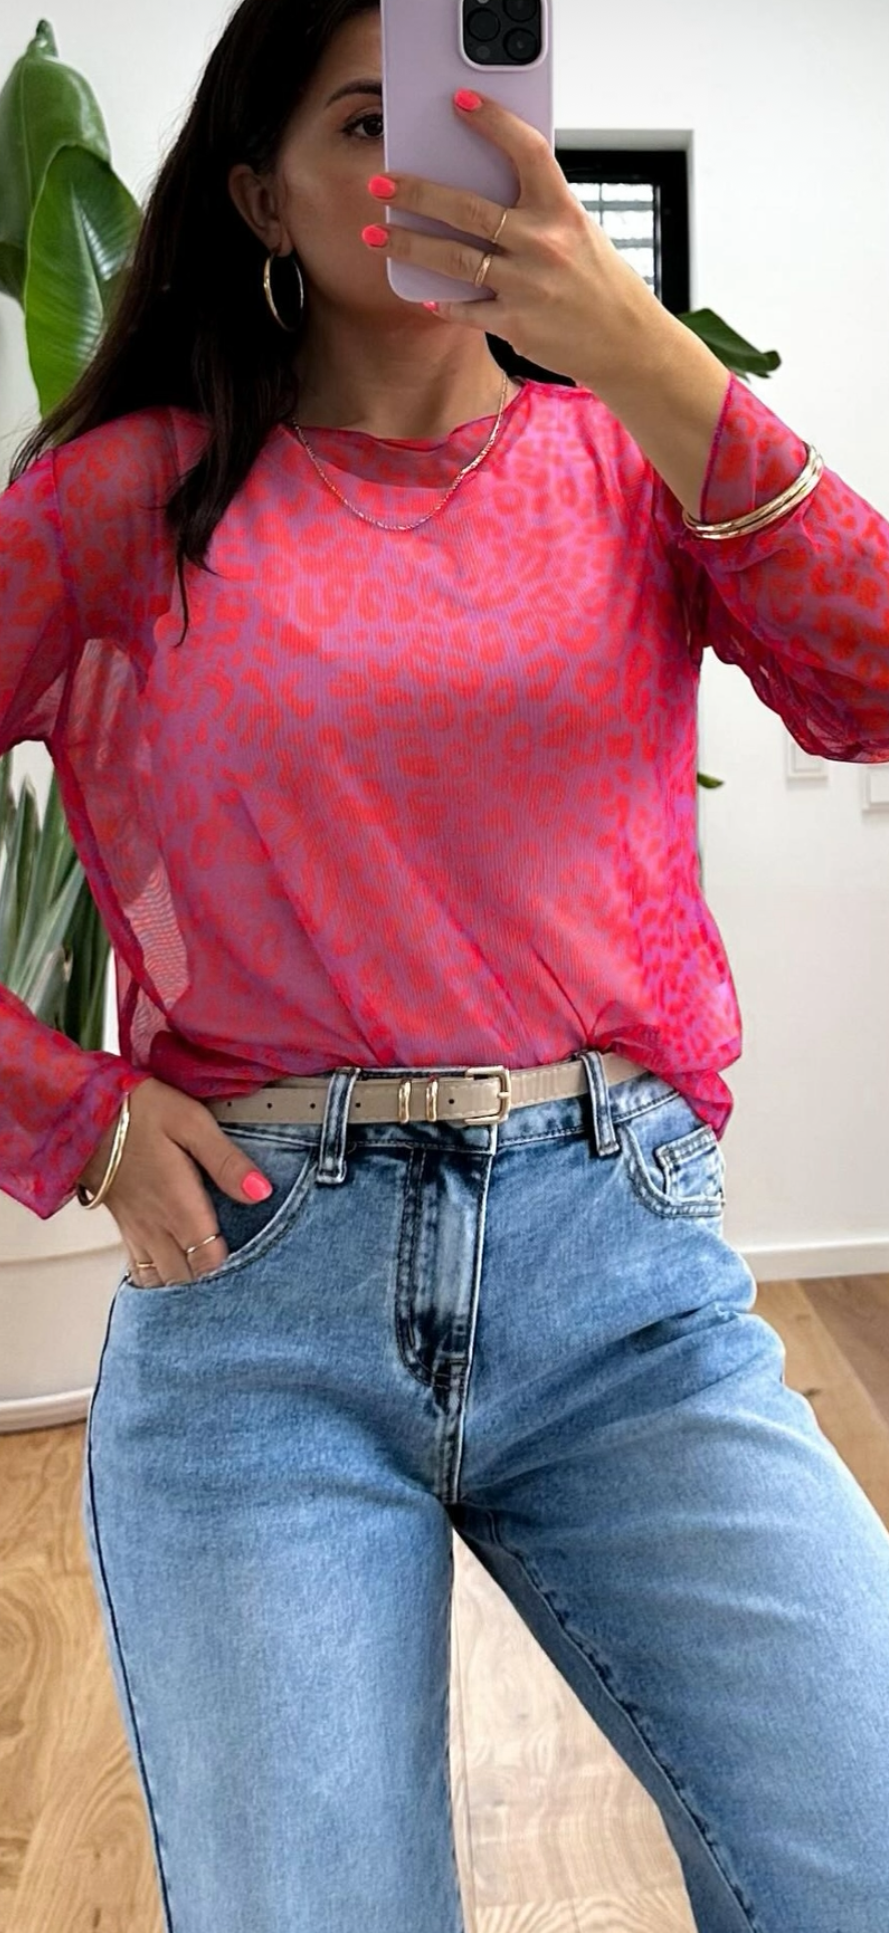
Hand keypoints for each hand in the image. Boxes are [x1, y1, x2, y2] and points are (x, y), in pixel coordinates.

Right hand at [77, 1079, 273, 1285]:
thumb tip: (261, 1192)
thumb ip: (227, 1161)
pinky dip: (157, 1276)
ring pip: (161, 1280)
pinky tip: (171, 1265)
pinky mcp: (121, 1224)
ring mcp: (135, 1229)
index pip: (210, 1261)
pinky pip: (137, 1269)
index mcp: (178, 1206)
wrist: (82, 1110)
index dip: (232, 1265)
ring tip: (203, 1267)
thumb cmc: (138, 1111)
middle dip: (209, 1277)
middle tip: (230, 1261)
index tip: (249, 1253)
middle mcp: (156, 1226)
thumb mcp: (191, 1122)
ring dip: (183, 1279)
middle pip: (187, 1278)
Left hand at [363, 89, 662, 390]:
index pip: (526, 152)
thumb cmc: (600, 281)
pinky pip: (465, 308)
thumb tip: (485, 190)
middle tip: (382, 183)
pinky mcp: (516, 324)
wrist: (626, 340)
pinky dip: (443, 302)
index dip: (494, 123)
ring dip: (409, 245)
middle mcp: (543, 244)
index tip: (460, 102)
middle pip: (468, 210)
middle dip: (418, 193)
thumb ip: (537, 210)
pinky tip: (425, 295)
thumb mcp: (578, 232)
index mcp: (562, 211)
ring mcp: (527, 286)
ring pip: (454, 260)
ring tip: (376, 234)